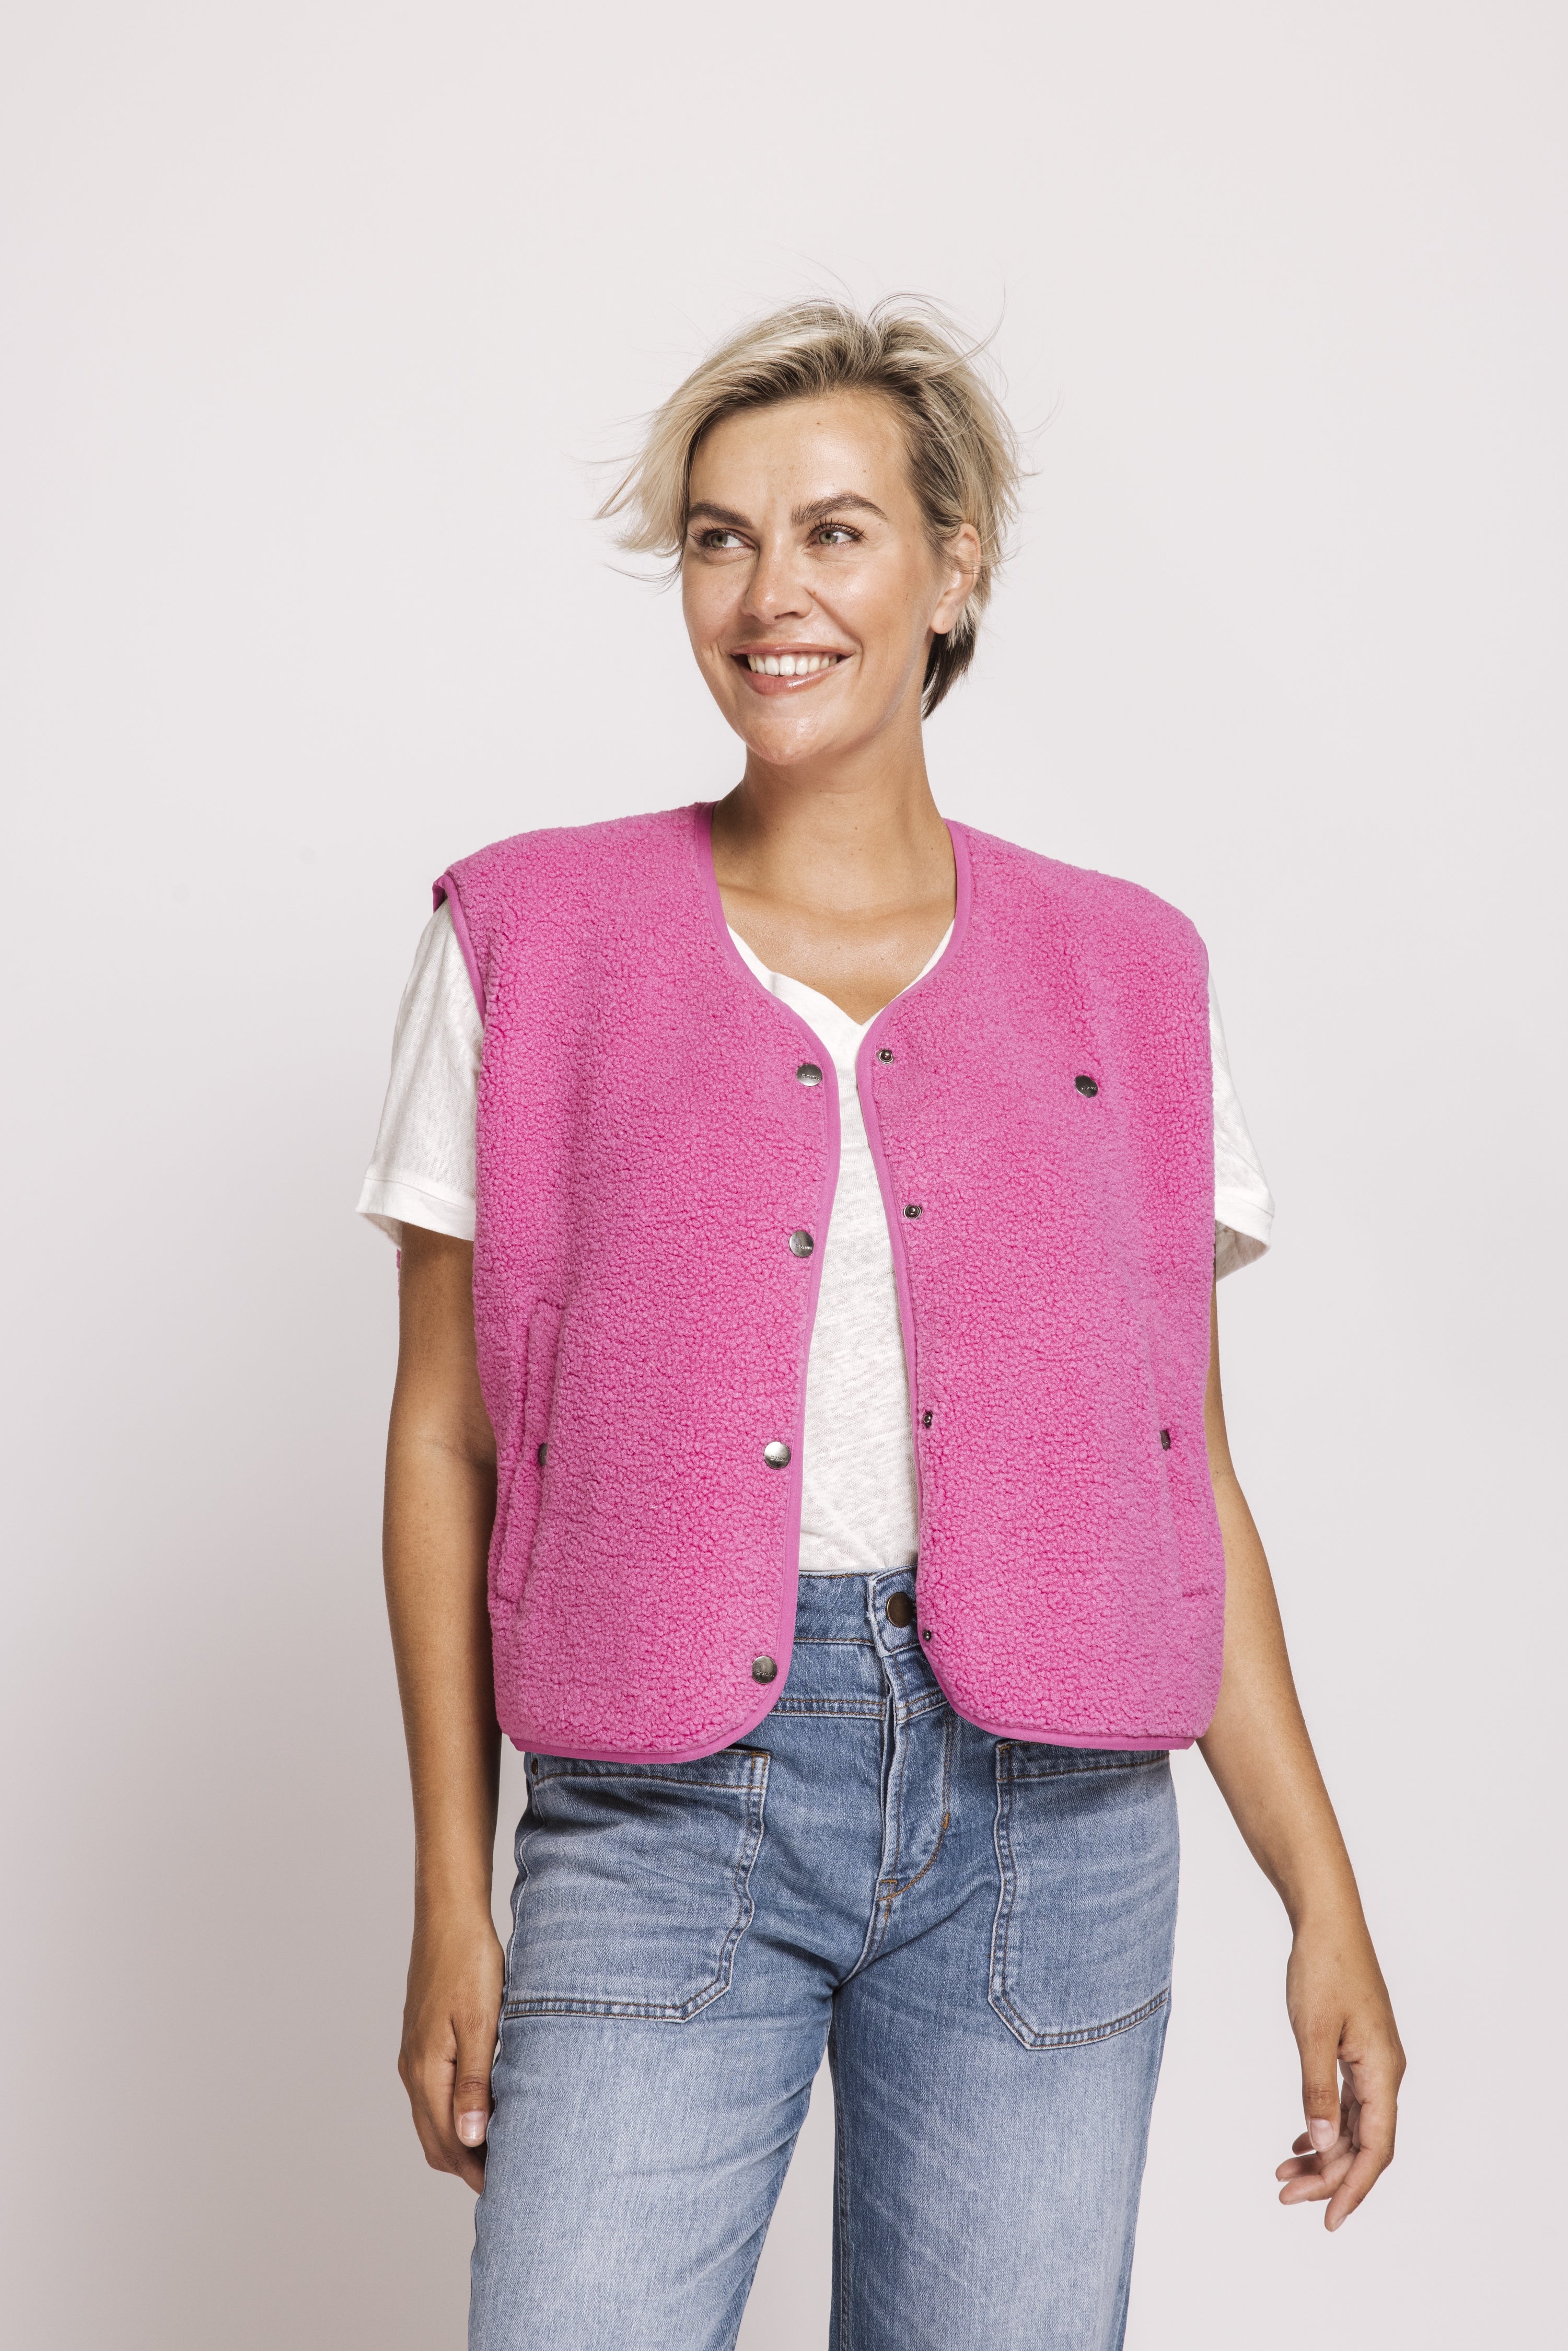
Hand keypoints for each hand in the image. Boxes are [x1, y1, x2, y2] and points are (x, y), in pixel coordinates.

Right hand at [398, 1907, 505, 2191]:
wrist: (448, 1917)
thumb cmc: (469, 1963)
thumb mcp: (481, 2022)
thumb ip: (475, 2082)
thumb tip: (471, 2139)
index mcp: (427, 2070)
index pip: (449, 2142)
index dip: (476, 2171)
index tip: (509, 2188)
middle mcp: (413, 2070)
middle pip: (434, 2141)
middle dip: (466, 2166)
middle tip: (508, 2179)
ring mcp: (414, 2056)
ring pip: (432, 2120)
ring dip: (460, 2142)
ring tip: (500, 2151)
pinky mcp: (421, 2042)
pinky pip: (432, 2096)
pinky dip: (454, 2115)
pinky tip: (484, 2108)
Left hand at [1277, 1912, 1404, 2228]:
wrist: (1327, 1921)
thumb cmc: (1323, 1968)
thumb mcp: (1313, 2031)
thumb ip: (1318, 2090)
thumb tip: (1324, 2144)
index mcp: (1383, 2071)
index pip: (1375, 2148)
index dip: (1353, 2187)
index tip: (1328, 2219)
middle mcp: (1385, 2072)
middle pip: (1365, 2144)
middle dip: (1329, 2177)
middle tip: (1285, 2195)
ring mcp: (1372, 2062)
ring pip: (1354, 2126)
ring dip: (1324, 2154)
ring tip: (1284, 2173)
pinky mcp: (1358, 2051)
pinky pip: (1348, 2104)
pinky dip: (1325, 2126)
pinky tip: (1301, 2138)